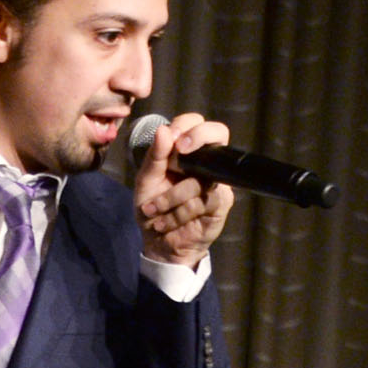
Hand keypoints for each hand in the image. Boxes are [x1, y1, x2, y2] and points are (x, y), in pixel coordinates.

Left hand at [134, 112, 238, 265]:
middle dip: (198, 137)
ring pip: (198, 179)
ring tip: (153, 211)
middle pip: (218, 133)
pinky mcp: (222, 202)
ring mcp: (216, 181)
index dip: (187, 125)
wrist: (159, 243)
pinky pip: (201, 201)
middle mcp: (204, 162)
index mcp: (184, 152)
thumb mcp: (145, 182)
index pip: (195, 123)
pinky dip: (178, 214)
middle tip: (181, 149)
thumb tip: (164, 130)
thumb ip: (155, 157)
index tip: (172, 137)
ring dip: (169, 198)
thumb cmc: (152, 208)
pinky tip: (166, 223)